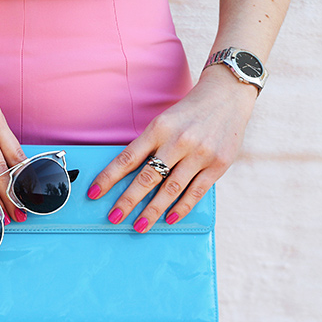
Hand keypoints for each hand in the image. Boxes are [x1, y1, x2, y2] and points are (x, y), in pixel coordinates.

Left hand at [87, 65, 257, 232]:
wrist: (227, 96)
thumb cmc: (188, 112)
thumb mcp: (164, 121)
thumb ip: (150, 145)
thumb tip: (127, 175)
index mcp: (159, 128)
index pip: (128, 157)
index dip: (109, 177)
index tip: (94, 193)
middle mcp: (178, 141)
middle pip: (147, 177)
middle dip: (128, 200)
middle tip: (114, 217)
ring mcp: (200, 154)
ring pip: (171, 189)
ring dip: (152, 211)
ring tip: (139, 226)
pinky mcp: (218, 164)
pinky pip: (196, 192)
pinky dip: (182, 208)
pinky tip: (169, 219)